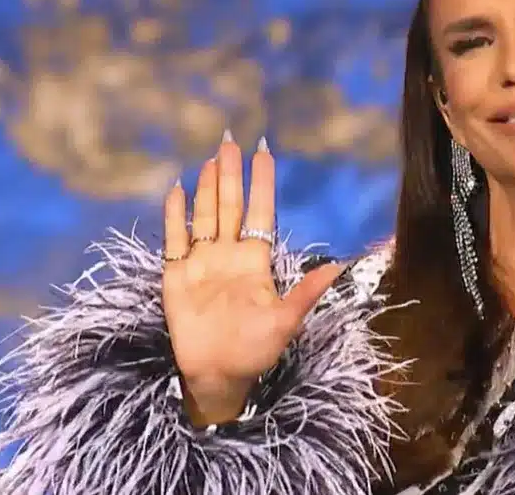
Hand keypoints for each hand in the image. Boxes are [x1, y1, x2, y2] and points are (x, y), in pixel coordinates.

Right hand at [162, 131, 341, 425]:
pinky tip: (176, 190)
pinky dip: (174, 215)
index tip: (264, 152)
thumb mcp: (286, 321)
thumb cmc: (255, 350)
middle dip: (231, 174)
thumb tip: (339, 266)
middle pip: (230, 206)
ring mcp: (202, 262)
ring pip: (204, 215)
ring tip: (211, 158)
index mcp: (256, 261)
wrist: (218, 375)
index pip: (260, 212)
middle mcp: (229, 255)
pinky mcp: (177, 275)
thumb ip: (307, 292)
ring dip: (206, 187)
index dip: (261, 183)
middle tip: (231, 140)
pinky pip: (175, 239)